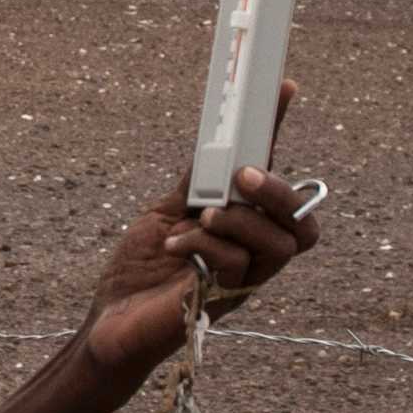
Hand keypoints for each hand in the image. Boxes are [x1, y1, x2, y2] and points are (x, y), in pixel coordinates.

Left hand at [77, 86, 319, 378]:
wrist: (110, 324)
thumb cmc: (140, 273)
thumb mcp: (165, 215)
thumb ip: (193, 186)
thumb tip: (213, 147)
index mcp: (244, 230)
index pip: (274, 179)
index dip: (280, 134)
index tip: (284, 88)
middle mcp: (253, 255)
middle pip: (301, 222)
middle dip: (278, 190)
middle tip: (243, 175)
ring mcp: (242, 281)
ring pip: (280, 245)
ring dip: (244, 220)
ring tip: (205, 215)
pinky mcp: (223, 301)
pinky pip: (236, 265)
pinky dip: (206, 245)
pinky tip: (178, 246)